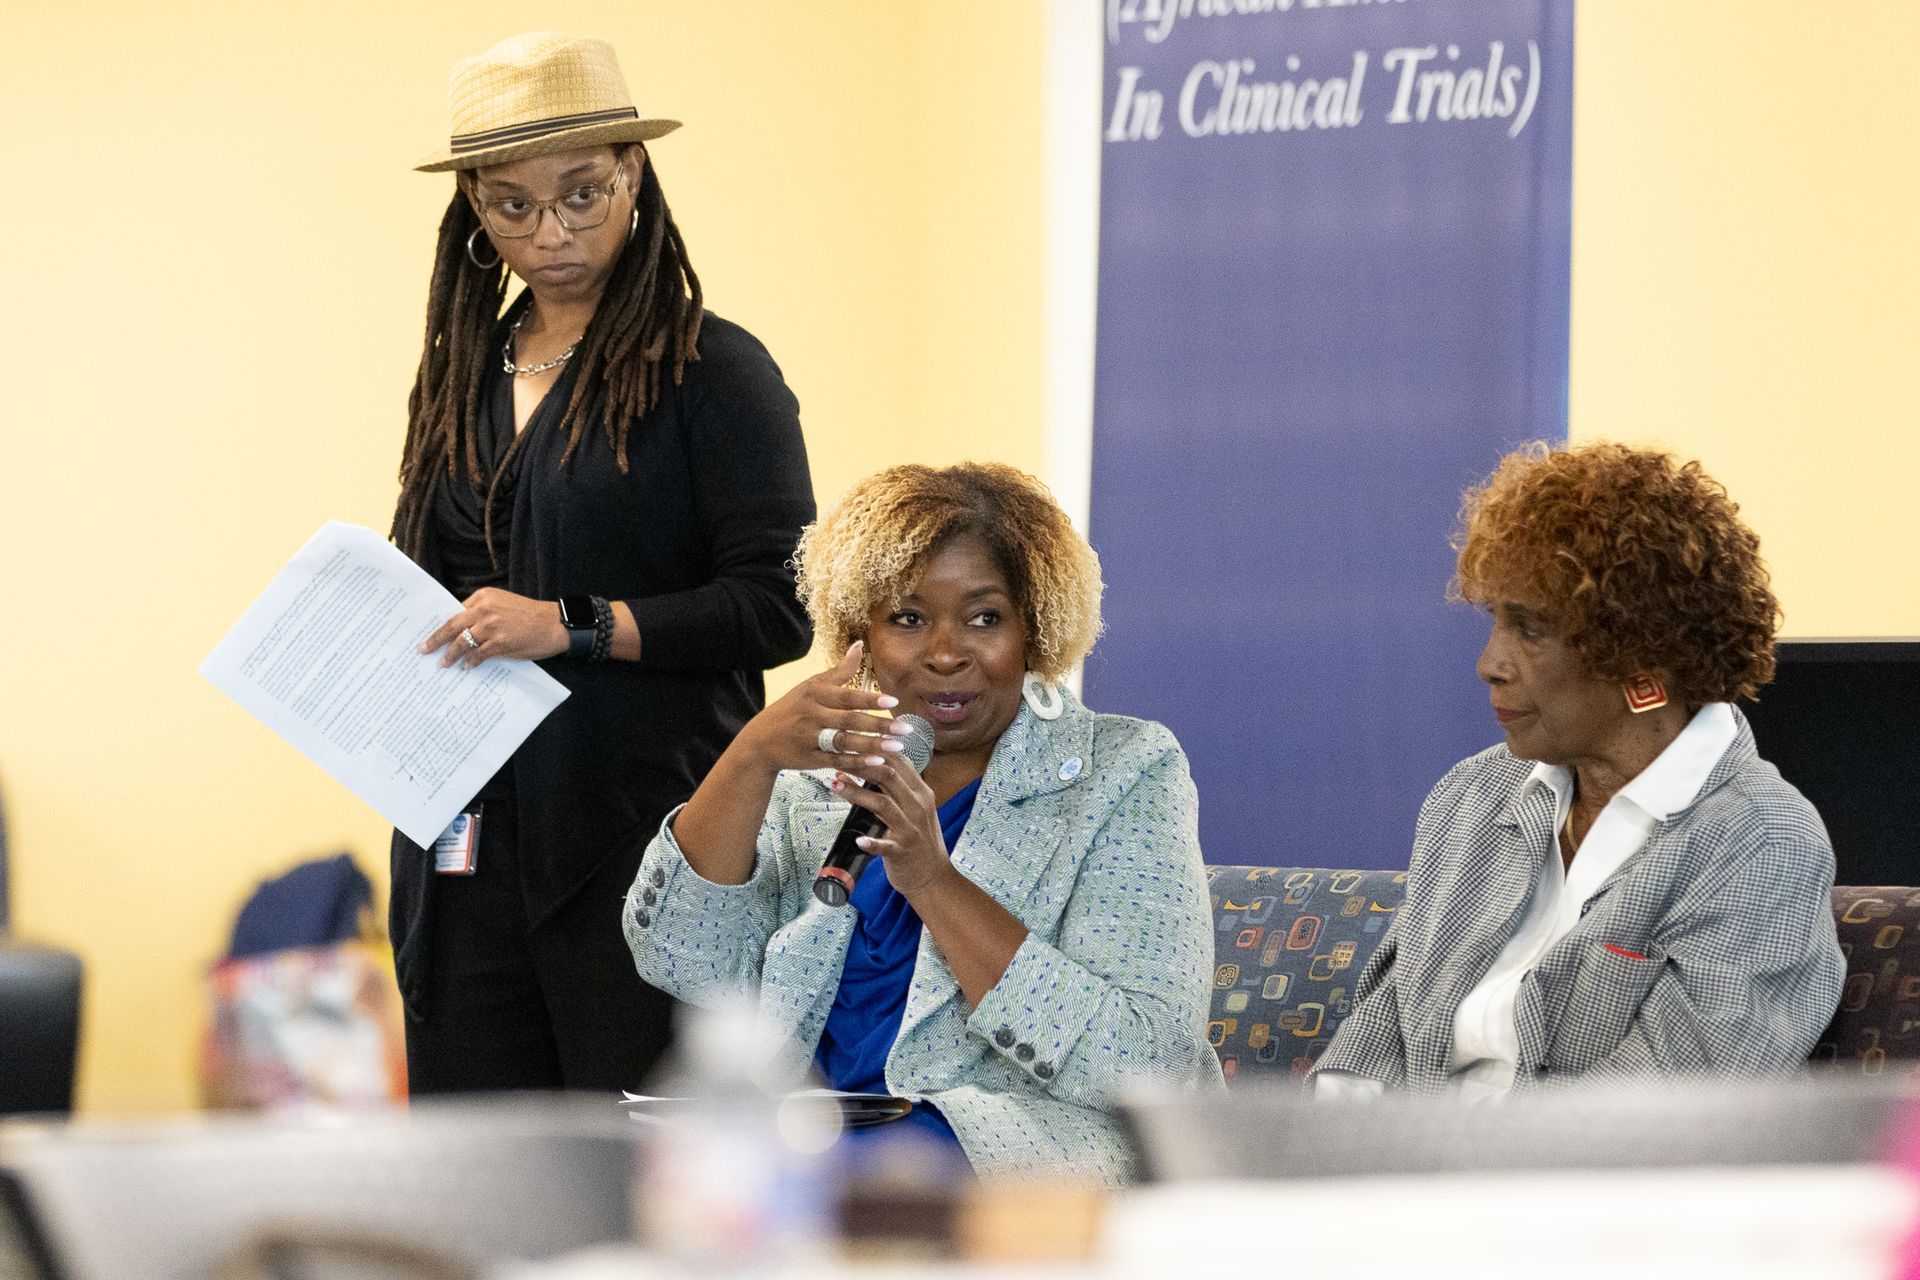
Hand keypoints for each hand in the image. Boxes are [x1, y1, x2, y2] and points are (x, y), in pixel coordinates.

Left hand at [420, 588, 567, 667]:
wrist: (555, 624)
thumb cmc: (531, 615)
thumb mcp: (504, 604)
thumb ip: (483, 613)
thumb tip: (462, 631)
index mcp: (484, 596)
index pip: (455, 611)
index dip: (442, 624)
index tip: (431, 633)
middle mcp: (484, 609)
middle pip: (452, 626)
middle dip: (435, 640)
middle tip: (424, 649)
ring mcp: (491, 627)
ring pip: (462, 642)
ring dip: (450, 655)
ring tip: (444, 663)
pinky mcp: (499, 643)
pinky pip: (477, 655)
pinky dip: (470, 662)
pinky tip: (467, 667)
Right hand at [734, 641, 906, 771]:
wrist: (761, 741)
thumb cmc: (792, 708)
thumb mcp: (811, 686)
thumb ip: (839, 671)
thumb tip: (859, 644)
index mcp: (814, 695)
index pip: (846, 697)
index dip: (870, 699)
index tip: (894, 702)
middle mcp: (811, 716)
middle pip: (849, 721)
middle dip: (879, 725)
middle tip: (906, 729)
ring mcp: (810, 739)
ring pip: (844, 742)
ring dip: (872, 745)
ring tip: (897, 748)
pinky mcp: (810, 759)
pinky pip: (836, 760)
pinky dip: (856, 762)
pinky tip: (877, 762)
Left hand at [830, 745, 950, 897]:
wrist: (933, 876)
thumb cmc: (918, 839)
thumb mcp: (912, 808)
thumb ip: (893, 788)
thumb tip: (861, 766)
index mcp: (921, 792)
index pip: (898, 762)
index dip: (874, 748)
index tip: (851, 740)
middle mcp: (917, 806)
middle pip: (888, 776)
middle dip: (860, 763)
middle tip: (836, 755)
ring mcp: (910, 829)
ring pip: (882, 804)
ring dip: (855, 793)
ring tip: (833, 783)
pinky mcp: (902, 851)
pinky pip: (885, 845)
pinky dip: (871, 843)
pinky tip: (858, 840)